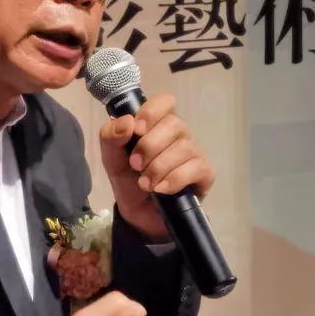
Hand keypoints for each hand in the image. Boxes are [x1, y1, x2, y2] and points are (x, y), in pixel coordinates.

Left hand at [99, 92, 214, 239]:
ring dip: (159, 167)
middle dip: (150, 146)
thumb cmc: (128, 179)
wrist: (140, 214)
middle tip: (135, 165)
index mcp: (157, 124)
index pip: (165, 101)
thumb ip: (110, 137)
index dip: (152, 112)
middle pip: (174, 124)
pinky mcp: (204, 173)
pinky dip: (174, 179)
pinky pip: (196, 168)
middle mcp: (178, 134)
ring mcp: (193, 152)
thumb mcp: (111, 158)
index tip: (137, 130)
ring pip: (184, 148)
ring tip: (145, 184)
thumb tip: (127, 122)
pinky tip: (161, 189)